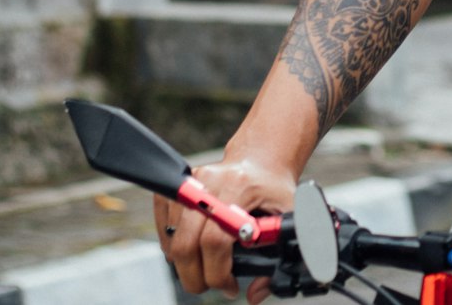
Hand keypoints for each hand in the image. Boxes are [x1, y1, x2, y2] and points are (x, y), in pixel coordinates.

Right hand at [154, 153, 296, 303]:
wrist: (260, 160)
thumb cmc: (274, 191)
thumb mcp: (287, 218)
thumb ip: (279, 255)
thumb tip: (254, 294)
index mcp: (240, 187)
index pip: (215, 240)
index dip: (218, 272)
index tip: (230, 286)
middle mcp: (211, 180)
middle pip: (186, 243)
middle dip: (195, 277)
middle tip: (210, 284)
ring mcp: (192, 180)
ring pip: (173, 239)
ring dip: (185, 264)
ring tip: (207, 265)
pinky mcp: (179, 183)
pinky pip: (164, 225)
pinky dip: (173, 246)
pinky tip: (194, 248)